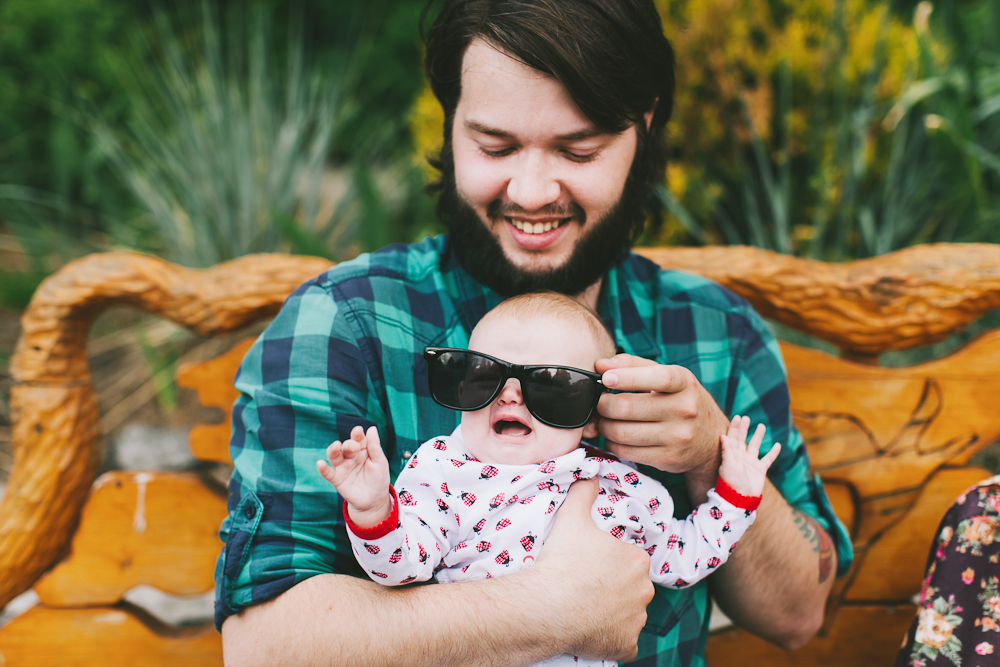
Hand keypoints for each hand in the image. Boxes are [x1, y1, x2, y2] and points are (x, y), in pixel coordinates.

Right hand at [316, 425, 390, 526]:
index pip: (358, 439)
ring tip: (335, 446)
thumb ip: (375, 446)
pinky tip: (320, 464)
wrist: (374, 501)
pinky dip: (322, 468)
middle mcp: (350, 456)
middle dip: (349, 444)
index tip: (358, 430)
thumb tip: (371, 428)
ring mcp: (342, 466)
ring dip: (333, 450)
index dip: (357, 434)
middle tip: (354, 447)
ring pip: (334, 455)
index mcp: (362, 450)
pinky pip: (327, 472)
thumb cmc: (378, 479)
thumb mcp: (380, 462)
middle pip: (346, 446)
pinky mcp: (336, 478)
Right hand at [530, 478, 652, 660]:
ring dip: (613, 612)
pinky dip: (610, 638)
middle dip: (614, 587)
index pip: (629, 560)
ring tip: (585, 608)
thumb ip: (583, 493)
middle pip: (632, 587)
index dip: (609, 562)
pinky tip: (590, 630)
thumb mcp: (571, 518)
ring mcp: (636, 621)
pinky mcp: (626, 645)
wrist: (545, 606)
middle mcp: (644, 590)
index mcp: (637, 560)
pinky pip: (623, 642)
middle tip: (586, 585)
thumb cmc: (561, 562)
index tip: (590, 565)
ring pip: (628, 614)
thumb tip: (590, 474)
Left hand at [596, 354, 728, 474]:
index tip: (606, 378)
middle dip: (603, 405)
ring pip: (622, 432)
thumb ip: (633, 365)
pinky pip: (626, 452)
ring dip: (604, 426)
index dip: (626, 377)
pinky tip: (615, 436)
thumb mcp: (667, 376)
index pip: (656, 378)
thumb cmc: (681, 401)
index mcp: (684, 383)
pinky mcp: (668, 459)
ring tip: (605, 420)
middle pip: (627, 407)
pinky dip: (612, 443)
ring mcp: (677, 436)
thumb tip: (600, 365)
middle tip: (600, 403)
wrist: (711, 441)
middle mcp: (684, 409)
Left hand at [718, 415, 780, 496]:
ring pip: (755, 446)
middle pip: (742, 439)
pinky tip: (778, 445)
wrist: (741, 498)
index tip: (738, 417)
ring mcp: (750, 463)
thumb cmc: (731, 482)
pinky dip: (773, 452)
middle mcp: (741, 457)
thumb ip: (726, 450)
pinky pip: (768, 459)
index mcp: (732, 454)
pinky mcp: (760, 470)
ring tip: (761, 425)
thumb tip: (722, 435)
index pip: (732, 437)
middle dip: (744, 429)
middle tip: (747, 418)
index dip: (735, 427)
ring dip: (758, 436)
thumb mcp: (727, 465)